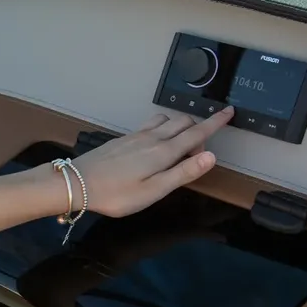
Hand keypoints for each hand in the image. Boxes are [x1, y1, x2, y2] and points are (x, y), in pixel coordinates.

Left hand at [70, 107, 233, 216]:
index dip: (215, 123)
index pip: (196, 133)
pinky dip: (163, 127)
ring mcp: (136, 135)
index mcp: (163, 152)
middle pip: (183, 122)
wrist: (77, 183)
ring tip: (180, 147)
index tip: (229, 112)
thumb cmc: (117, 194)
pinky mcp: (124, 138)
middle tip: (198, 153)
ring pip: (166, 120)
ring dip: (180, 126)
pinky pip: (151, 124)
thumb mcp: (154, 191)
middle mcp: (152, 138)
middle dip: (199, 129)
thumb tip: (212, 156)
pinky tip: (157, 142)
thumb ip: (183, 173)